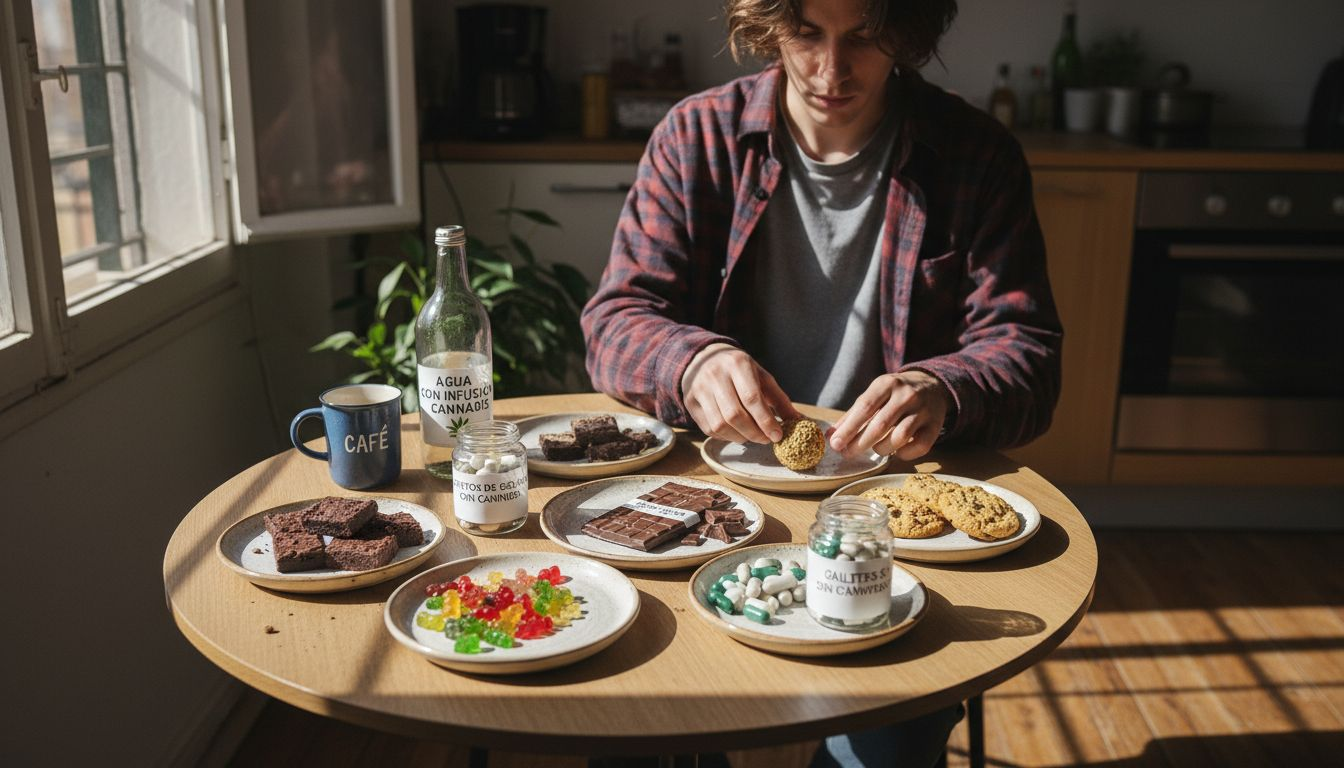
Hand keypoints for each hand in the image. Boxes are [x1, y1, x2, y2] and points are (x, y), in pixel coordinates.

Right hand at [682, 343, 799, 443]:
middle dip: (754, 433)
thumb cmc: (739, 371)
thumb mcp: (761, 377)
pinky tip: (736, 432)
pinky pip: (709, 429)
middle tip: (766, 439)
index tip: (777, 435)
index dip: (765, 420)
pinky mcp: (690, 403)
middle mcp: (715, 375)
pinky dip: (726, 436)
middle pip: (734, 415)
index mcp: (737, 364)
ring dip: (740, 437)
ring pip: (720, 425)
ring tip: (752, 436)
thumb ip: (779, 400)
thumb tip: (798, 421)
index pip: (751, 398)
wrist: (703, 359)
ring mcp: (699, 390)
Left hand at [827, 371, 950, 460]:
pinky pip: (919, 447)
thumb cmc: (895, 394)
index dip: (848, 428)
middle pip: (880, 425)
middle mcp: (906, 395)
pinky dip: (904, 454)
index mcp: (887, 384)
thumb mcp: (875, 395)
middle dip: (860, 443)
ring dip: (882, 448)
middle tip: (848, 453)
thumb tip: (831, 436)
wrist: (933, 385)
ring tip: (876, 448)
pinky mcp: (935, 425)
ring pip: (899, 437)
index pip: (865, 407)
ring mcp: (923, 410)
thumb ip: (853, 415)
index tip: (835, 444)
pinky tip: (897, 452)